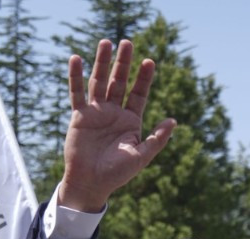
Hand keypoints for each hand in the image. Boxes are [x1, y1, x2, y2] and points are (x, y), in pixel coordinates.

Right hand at [59, 39, 175, 211]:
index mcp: (131, 120)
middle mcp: (114, 112)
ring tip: (106, 43)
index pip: (139, 94)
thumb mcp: (141, 156)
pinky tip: (77, 59)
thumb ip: (157, 139)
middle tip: (127, 43)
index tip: (149, 62)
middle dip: (123, 63)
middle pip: (119, 82)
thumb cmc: (118, 173)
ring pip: (99, 82)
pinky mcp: (79, 116)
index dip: (144, 78)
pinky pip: (77, 93)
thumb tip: (173, 121)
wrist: (91, 183)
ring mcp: (96, 112)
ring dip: (102, 63)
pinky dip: (76, 77)